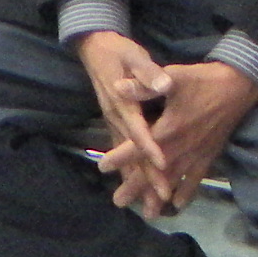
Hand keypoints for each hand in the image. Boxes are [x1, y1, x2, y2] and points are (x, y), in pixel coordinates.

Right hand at [74, 31, 175, 211]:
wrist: (93, 47)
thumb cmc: (117, 51)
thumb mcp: (133, 55)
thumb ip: (147, 71)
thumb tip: (163, 83)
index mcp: (123, 102)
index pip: (138, 129)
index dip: (150, 148)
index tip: (164, 165)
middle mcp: (116, 118)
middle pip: (132, 153)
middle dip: (146, 177)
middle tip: (160, 202)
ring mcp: (113, 123)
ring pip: (126, 159)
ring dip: (137, 183)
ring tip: (149, 208)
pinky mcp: (114, 124)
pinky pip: (123, 155)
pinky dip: (130, 173)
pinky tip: (136, 188)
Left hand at [108, 61, 257, 216]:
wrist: (238, 86)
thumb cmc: (202, 80)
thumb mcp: (173, 77)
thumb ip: (144, 86)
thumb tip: (117, 87)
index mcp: (170, 128)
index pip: (140, 146)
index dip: (121, 156)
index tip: (103, 167)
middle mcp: (182, 146)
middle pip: (155, 171)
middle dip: (136, 186)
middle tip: (118, 202)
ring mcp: (197, 153)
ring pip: (175, 179)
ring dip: (160, 196)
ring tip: (149, 214)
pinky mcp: (210, 154)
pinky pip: (198, 178)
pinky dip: (188, 192)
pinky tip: (179, 205)